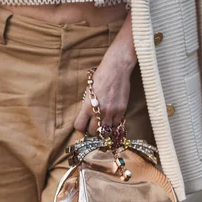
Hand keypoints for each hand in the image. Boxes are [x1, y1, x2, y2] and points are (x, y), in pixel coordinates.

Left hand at [74, 13, 136, 134]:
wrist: (116, 69)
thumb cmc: (100, 77)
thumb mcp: (88, 91)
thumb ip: (87, 105)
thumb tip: (86, 116)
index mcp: (87, 106)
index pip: (79, 126)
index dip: (80, 127)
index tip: (82, 126)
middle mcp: (99, 111)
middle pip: (93, 131)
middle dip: (92, 129)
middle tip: (93, 125)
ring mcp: (111, 112)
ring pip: (106, 130)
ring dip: (104, 128)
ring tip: (103, 122)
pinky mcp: (122, 110)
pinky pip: (117, 124)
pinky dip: (114, 123)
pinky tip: (112, 117)